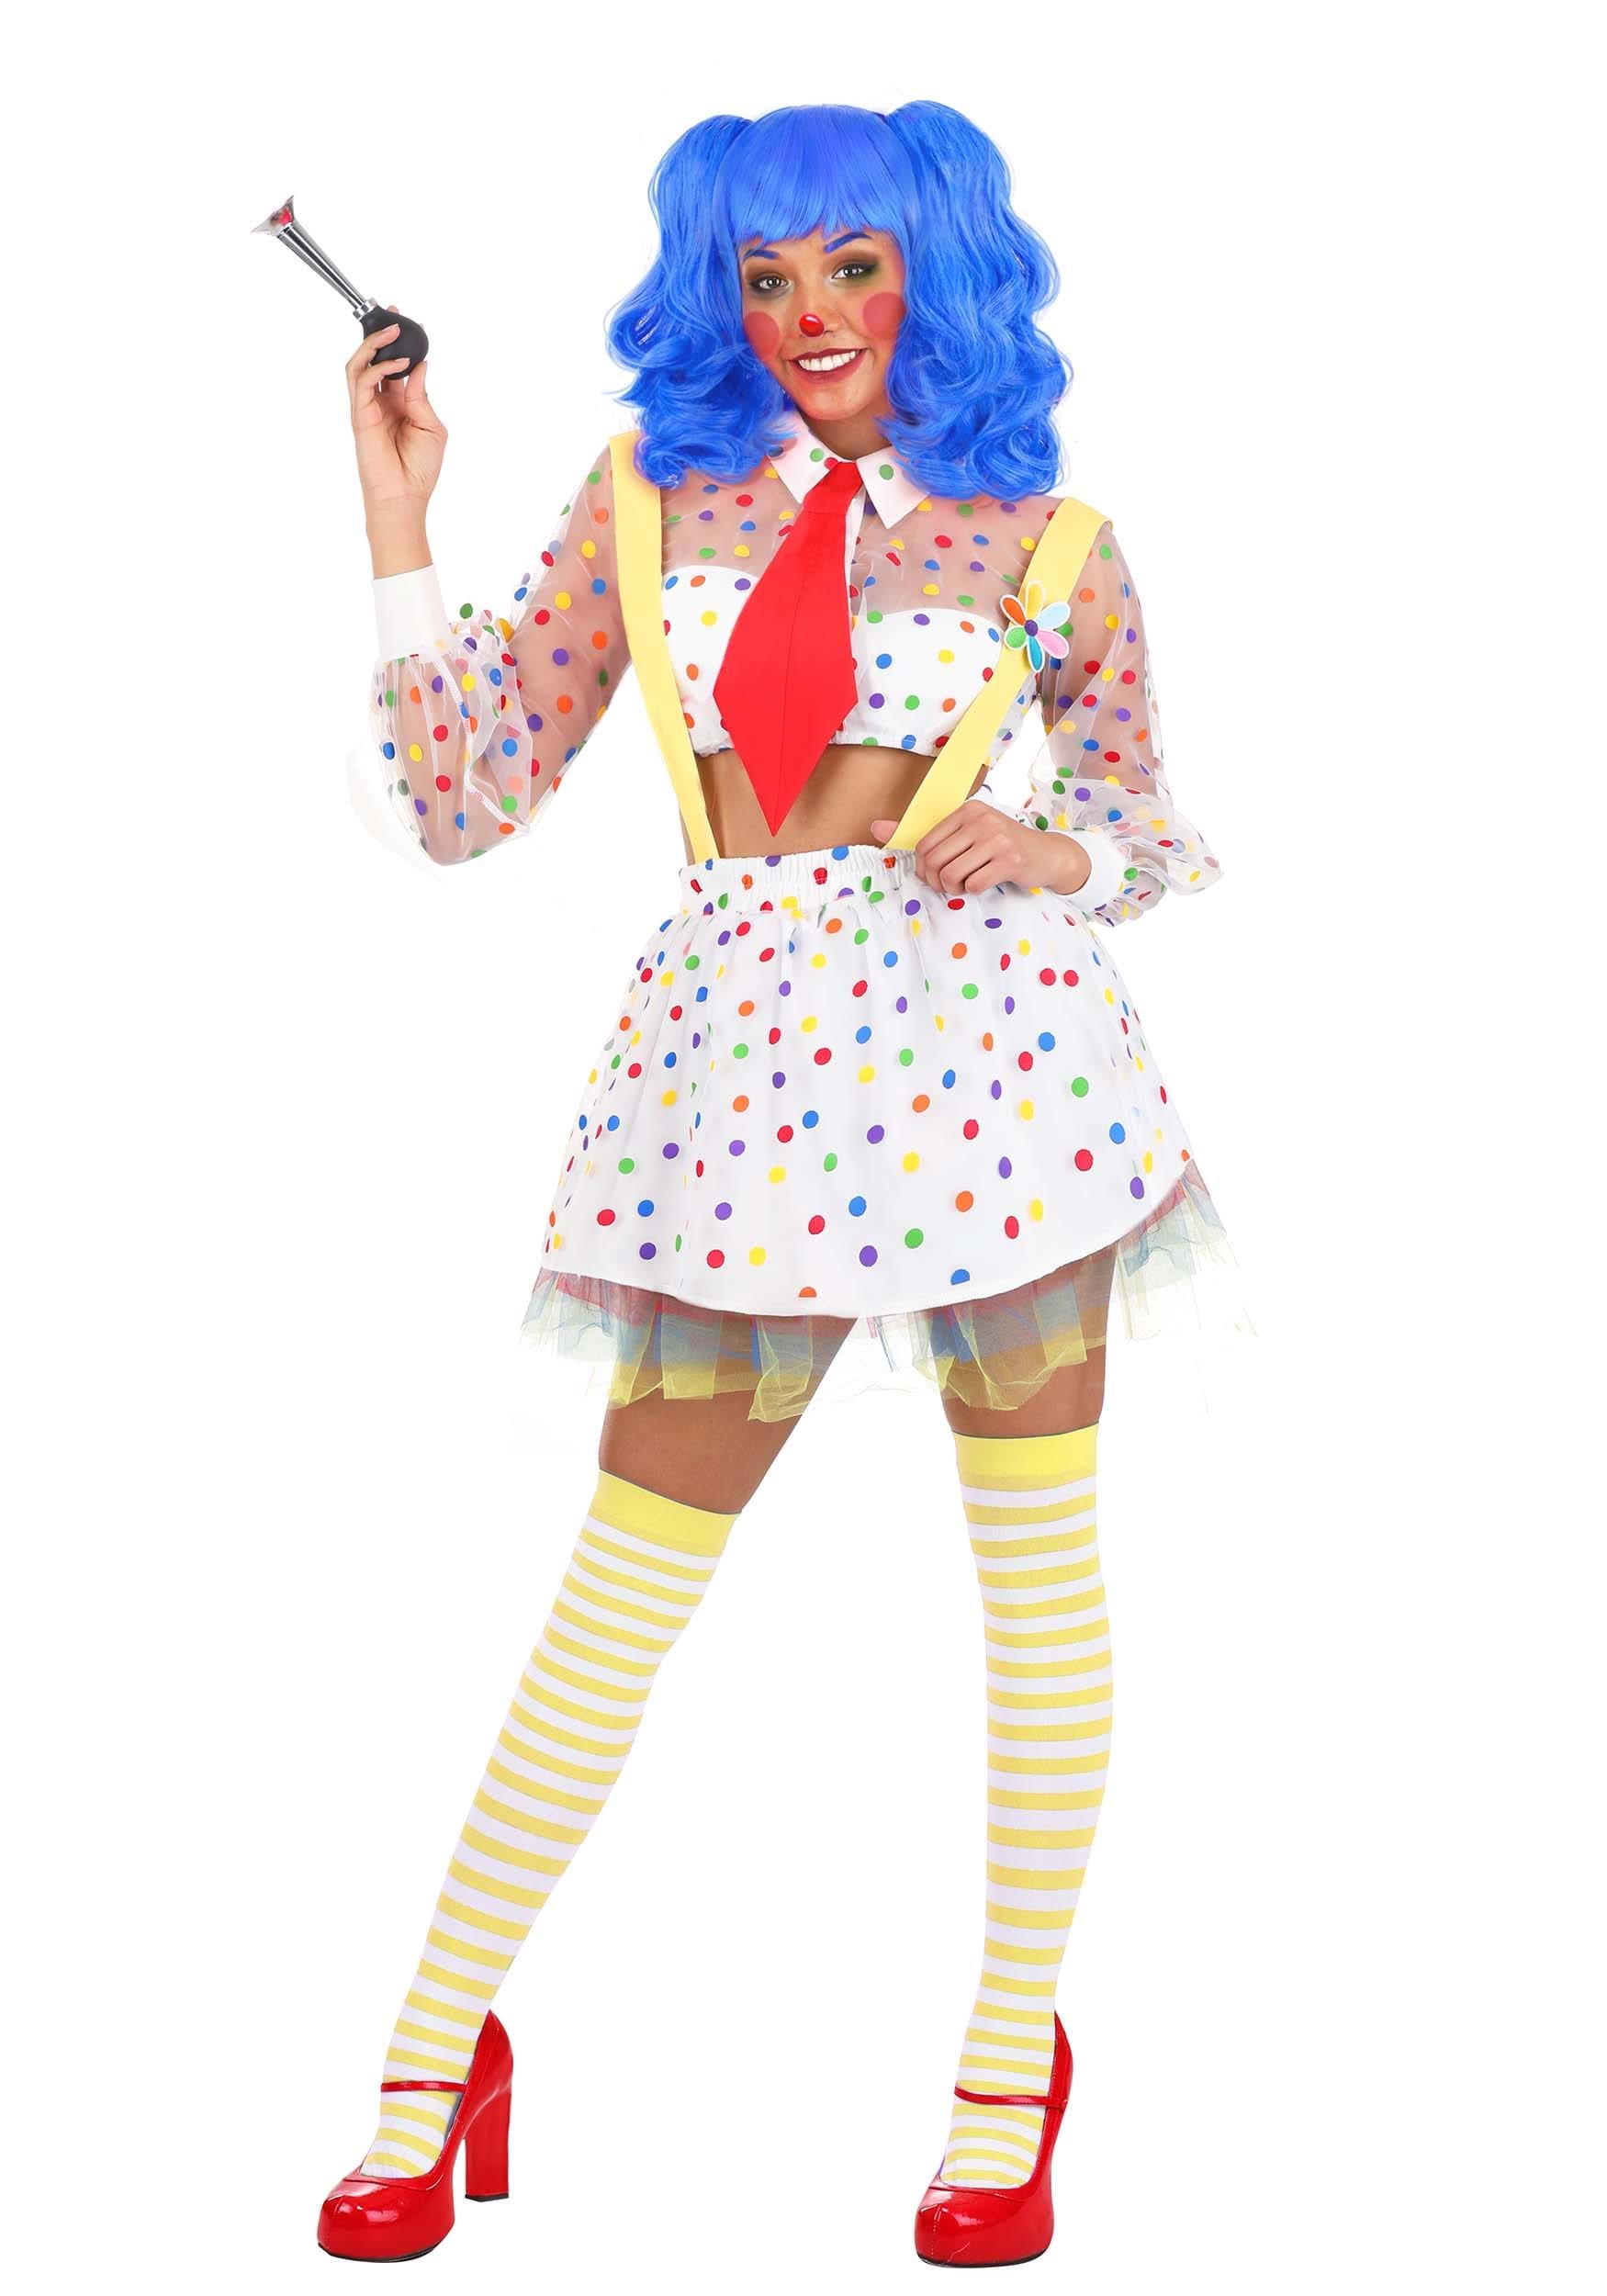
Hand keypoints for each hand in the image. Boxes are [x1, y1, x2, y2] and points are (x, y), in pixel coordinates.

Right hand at [346, 301, 445, 534]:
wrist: (405, 497)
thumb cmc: (420, 469)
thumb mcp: (432, 426)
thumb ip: (422, 394)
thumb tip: (420, 364)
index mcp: (398, 403)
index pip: (393, 365)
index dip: (397, 343)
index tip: (407, 323)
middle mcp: (380, 402)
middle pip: (371, 358)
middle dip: (379, 333)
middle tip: (394, 313)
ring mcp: (366, 408)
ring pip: (359, 364)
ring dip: (374, 343)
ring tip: (393, 329)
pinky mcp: (359, 415)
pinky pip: (361, 382)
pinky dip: (378, 368)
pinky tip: (398, 364)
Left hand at [869, 801, 1091, 896]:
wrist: (1045, 855)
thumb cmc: (1001, 847)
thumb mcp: (966, 834)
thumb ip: (923, 834)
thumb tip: (875, 828)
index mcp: (966, 810)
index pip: (925, 845)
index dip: (923, 868)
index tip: (934, 876)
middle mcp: (980, 819)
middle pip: (935, 861)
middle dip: (937, 882)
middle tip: (949, 886)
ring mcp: (996, 838)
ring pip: (952, 875)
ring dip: (954, 889)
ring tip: (964, 886)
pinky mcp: (1009, 859)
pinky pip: (974, 884)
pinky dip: (973, 891)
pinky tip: (983, 884)